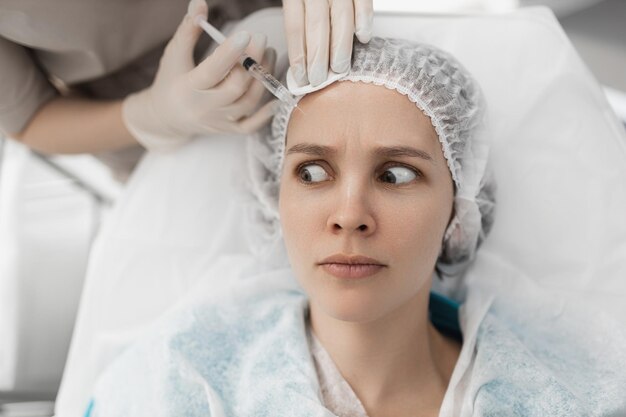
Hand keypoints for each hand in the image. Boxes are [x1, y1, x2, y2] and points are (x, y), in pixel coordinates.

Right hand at [122, 0, 277, 151]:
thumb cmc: (171, 80)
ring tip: (269, 54)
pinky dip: (266, 113)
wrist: (166, 118)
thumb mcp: (174, 54)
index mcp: (189, 87)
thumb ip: (188, 30)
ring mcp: (219, 121)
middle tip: (262, 39)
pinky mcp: (229, 129)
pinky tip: (276, 95)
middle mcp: (204, 107)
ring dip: (263, 79)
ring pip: (247, 103)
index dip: (230, 53)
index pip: (213, 70)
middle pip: (235, 87)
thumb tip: (200, 3)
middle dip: (252, 62)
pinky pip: (251, 125)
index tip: (247, 35)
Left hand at [283, 0, 372, 86]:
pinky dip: (364, 19)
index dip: (298, 54)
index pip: (294, 25)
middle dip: (318, 57)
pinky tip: (363, 37)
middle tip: (319, 79)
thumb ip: (298, 18)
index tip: (301, 77)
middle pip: (316, 24)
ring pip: (340, 16)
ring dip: (340, 46)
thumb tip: (301, 58)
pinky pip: (363, 0)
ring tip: (339, 67)